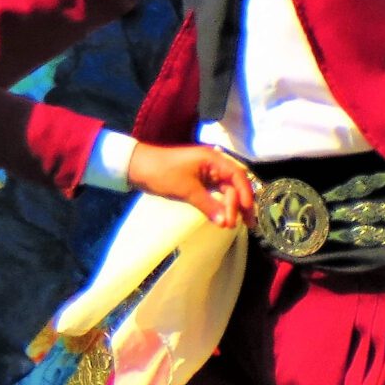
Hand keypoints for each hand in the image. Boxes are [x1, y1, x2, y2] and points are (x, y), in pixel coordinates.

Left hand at [125, 143, 256, 227]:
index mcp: (214, 159)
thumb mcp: (186, 190)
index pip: (238, 176)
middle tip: (241, 225)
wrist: (137, 167)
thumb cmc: (162, 173)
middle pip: (234, 185)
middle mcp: (214, 164)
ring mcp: (207, 173)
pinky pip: (215, 193)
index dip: (245, 195)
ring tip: (232, 224)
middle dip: (238, 205)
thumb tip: (226, 222)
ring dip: (230, 206)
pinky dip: (219, 205)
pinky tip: (222, 217)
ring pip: (226, 190)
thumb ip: (208, 205)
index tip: (247, 212)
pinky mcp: (199, 181)